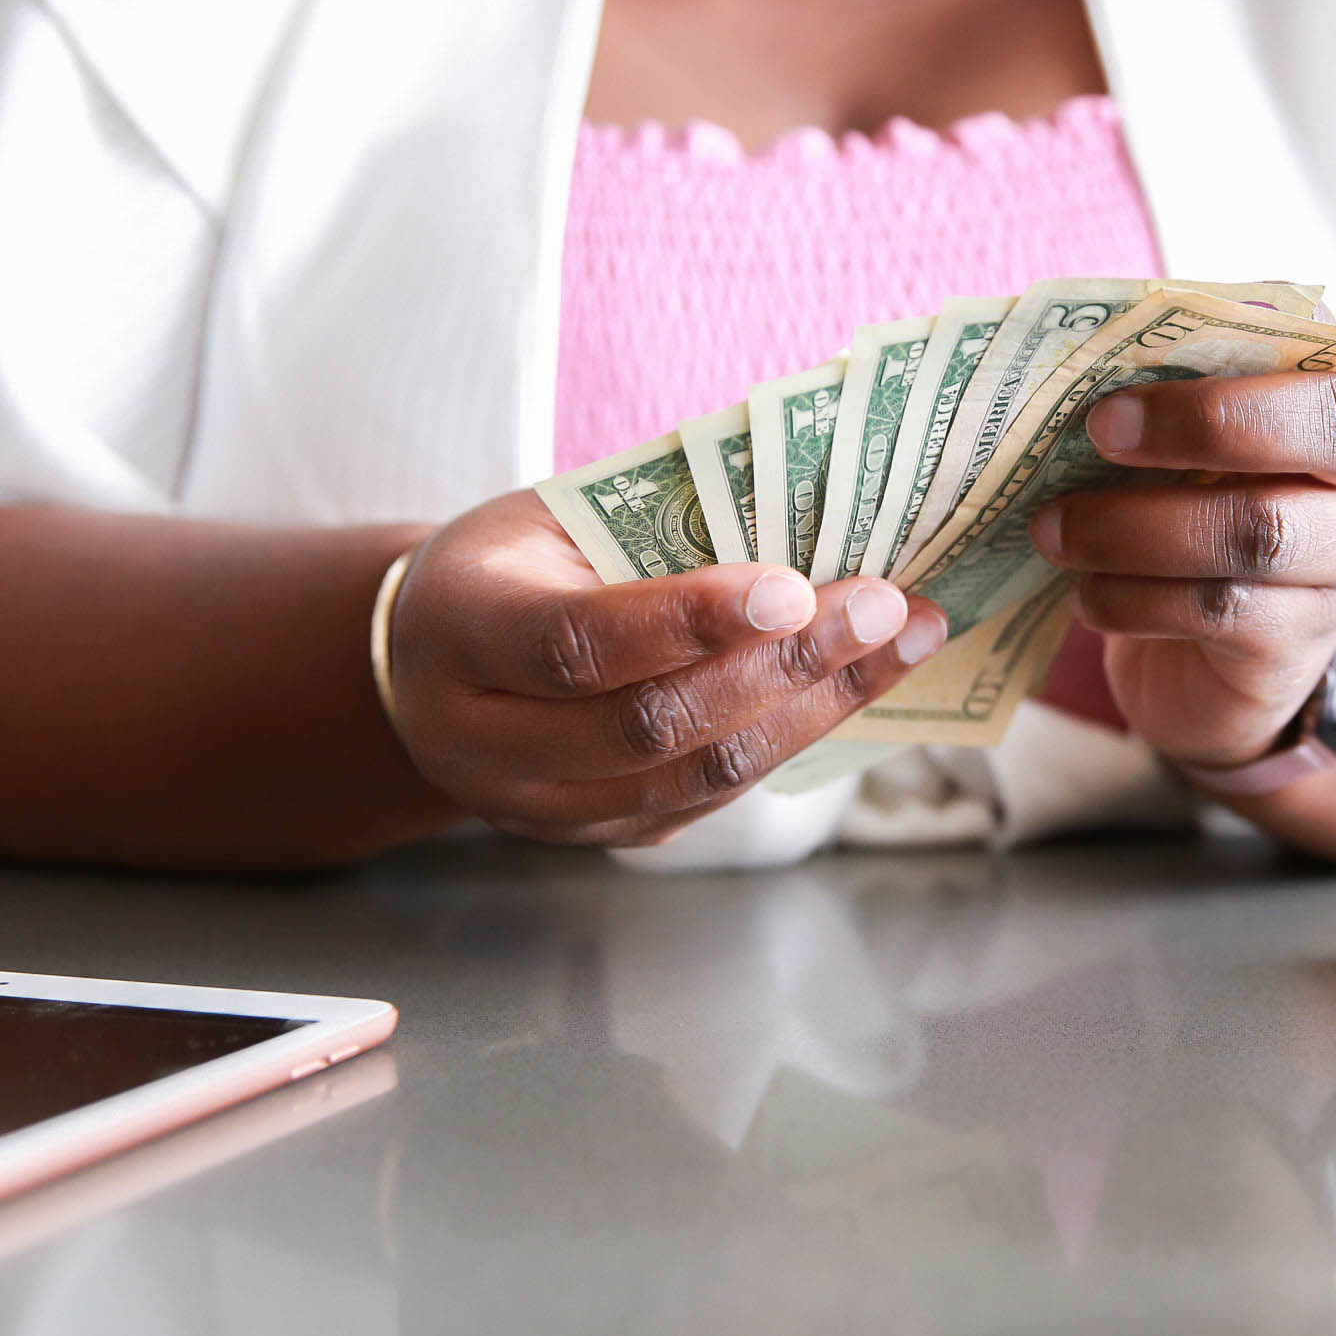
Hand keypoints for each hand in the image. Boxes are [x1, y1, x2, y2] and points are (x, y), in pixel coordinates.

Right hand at [384, 491, 945, 845]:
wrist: (430, 667)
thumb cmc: (510, 566)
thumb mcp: (546, 517)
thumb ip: (649, 523)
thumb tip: (810, 499)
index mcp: (463, 630)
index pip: (576, 641)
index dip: (686, 620)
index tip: (793, 587)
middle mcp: (489, 741)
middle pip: (650, 726)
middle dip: (785, 667)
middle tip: (885, 606)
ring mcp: (544, 807)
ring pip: (696, 778)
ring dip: (817, 709)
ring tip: (904, 640)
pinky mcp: (602, 836)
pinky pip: (712, 798)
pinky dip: (796, 738)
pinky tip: (860, 684)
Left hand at [1029, 367, 1335, 770]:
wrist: (1217, 665)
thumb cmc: (1207, 513)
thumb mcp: (1208, 442)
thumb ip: (1189, 383)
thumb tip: (1103, 340)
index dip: (1244, 380)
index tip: (1133, 391)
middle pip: (1327, 444)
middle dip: (1201, 425)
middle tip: (1096, 431)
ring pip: (1257, 533)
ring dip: (1135, 524)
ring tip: (1053, 528)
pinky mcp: (1289, 654)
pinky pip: (1213, 612)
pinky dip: (1130, 598)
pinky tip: (1085, 593)